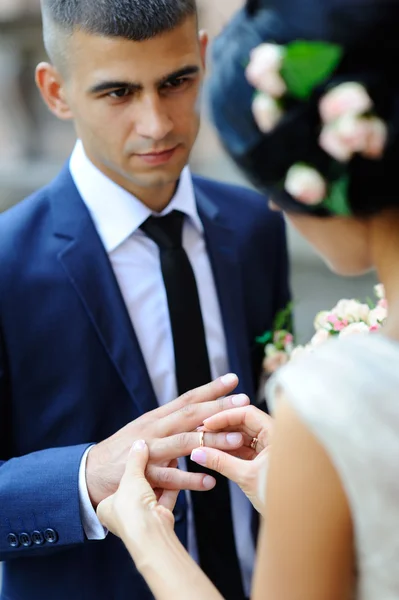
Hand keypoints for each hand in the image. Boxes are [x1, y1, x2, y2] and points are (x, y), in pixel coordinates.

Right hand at [86, 374, 248, 507]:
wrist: (89, 472)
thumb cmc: (124, 450)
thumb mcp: (145, 429)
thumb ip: (170, 424)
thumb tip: (199, 417)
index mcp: (156, 417)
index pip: (187, 399)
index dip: (210, 388)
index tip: (233, 379)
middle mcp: (153, 429)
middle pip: (190, 415)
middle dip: (218, 408)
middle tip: (243, 402)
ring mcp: (148, 451)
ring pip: (184, 443)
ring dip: (212, 441)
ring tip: (237, 441)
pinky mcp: (142, 475)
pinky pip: (170, 478)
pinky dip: (190, 480)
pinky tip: (210, 482)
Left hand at [97, 440, 176, 563]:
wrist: (148, 533)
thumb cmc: (130, 508)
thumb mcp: (130, 476)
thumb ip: (136, 459)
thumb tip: (140, 444)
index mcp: (106, 507)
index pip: (116, 484)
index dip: (128, 469)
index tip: (138, 457)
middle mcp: (123, 514)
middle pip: (137, 488)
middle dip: (149, 473)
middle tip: (156, 456)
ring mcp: (141, 518)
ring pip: (152, 493)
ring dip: (162, 477)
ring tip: (171, 459)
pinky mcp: (158, 519)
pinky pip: (165, 499)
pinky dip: (171, 486)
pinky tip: (177, 471)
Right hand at [190, 406, 273, 512]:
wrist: (298, 522)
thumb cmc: (282, 500)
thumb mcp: (246, 477)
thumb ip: (220, 462)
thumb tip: (197, 452)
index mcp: (278, 433)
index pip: (247, 414)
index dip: (224, 417)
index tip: (206, 424)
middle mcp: (276, 436)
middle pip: (244, 423)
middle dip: (222, 427)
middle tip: (201, 433)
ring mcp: (271, 448)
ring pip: (244, 436)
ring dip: (225, 440)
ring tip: (205, 443)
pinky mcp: (266, 461)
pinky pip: (246, 449)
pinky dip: (231, 450)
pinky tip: (215, 452)